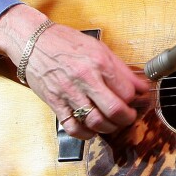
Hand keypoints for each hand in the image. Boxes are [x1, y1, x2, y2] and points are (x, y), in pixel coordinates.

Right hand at [0, 4, 150, 138]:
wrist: (34, 41)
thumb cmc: (67, 42)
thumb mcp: (98, 48)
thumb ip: (120, 68)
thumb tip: (140, 85)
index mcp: (99, 62)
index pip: (127, 91)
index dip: (138, 99)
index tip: (140, 101)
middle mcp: (85, 78)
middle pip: (114, 109)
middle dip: (127, 118)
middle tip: (129, 116)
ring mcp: (69, 93)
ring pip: (96, 122)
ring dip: (109, 127)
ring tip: (112, 123)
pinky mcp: (55, 103)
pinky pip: (73, 127)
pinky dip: (86, 134)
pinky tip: (91, 129)